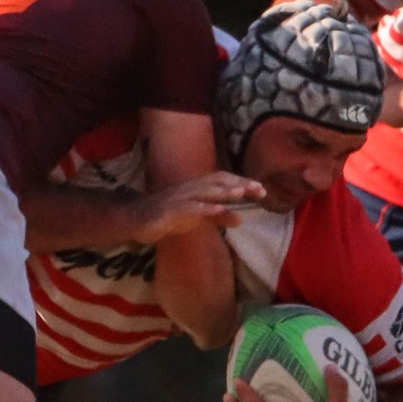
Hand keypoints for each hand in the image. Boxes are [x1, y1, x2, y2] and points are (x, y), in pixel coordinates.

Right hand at [129, 171, 266, 240]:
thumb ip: (219, 216)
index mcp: (199, 188)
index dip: (242, 183)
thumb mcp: (200, 217)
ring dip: (223, 191)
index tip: (262, 190)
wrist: (140, 220)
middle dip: (239, 184)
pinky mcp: (171, 209)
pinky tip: (217, 209)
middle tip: (259, 189)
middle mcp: (192, 188)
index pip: (224, 181)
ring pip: (204, 191)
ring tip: (240, 193)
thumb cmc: (172, 216)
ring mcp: (181, 197)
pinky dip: (204, 207)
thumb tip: (241, 219)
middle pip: (218, 182)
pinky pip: (189, 207)